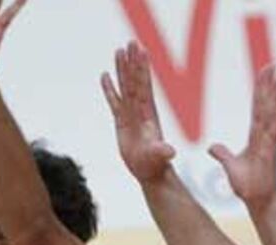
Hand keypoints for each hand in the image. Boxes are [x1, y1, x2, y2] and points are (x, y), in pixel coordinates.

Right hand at [102, 42, 176, 183]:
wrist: (149, 172)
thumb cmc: (154, 166)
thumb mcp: (158, 158)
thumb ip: (162, 152)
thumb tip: (170, 152)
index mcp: (148, 114)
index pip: (143, 86)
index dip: (141, 68)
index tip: (140, 51)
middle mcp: (140, 110)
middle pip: (134, 81)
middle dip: (132, 62)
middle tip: (130, 42)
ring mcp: (131, 114)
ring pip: (125, 87)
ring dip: (121, 69)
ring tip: (118, 51)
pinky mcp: (121, 122)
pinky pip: (114, 101)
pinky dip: (110, 88)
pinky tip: (105, 76)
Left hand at [209, 66, 275, 211]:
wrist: (257, 201)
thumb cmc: (247, 185)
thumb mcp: (230, 166)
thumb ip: (223, 154)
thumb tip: (211, 147)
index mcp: (255, 136)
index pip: (257, 108)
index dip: (259, 90)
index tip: (263, 72)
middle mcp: (264, 136)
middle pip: (265, 105)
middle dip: (268, 85)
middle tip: (271, 64)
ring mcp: (269, 143)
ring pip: (271, 115)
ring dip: (275, 97)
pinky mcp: (271, 153)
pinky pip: (275, 133)